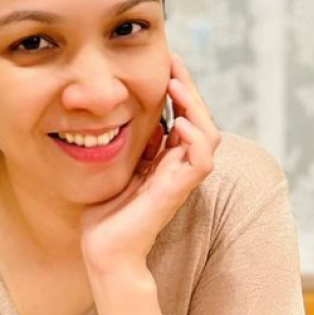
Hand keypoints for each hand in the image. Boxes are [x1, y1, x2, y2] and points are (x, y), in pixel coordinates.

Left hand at [80, 54, 221, 275]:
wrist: (104, 252)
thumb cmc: (107, 214)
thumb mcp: (118, 166)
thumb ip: (133, 144)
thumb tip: (133, 112)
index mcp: (167, 159)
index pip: (185, 115)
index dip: (180, 89)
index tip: (168, 63)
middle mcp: (179, 166)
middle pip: (201, 119)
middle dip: (189, 88)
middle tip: (173, 64)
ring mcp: (180, 179)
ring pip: (209, 135)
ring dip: (196, 107)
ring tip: (176, 86)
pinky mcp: (176, 192)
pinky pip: (201, 161)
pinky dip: (196, 140)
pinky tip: (178, 123)